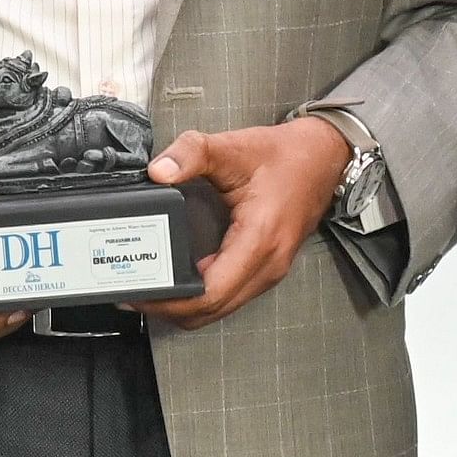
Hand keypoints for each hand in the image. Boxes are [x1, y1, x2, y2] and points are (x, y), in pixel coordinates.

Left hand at [128, 118, 348, 329]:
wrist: (323, 158)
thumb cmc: (283, 156)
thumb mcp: (233, 146)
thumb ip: (192, 153)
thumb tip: (158, 171)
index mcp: (259, 239)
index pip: (211, 293)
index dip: (172, 301)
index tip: (139, 292)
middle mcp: (267, 265)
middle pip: (212, 310)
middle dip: (170, 308)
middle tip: (132, 293)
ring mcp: (269, 271)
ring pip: (221, 308)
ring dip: (184, 306)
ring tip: (148, 288)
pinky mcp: (265, 269)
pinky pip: (230, 296)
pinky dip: (201, 296)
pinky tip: (178, 280)